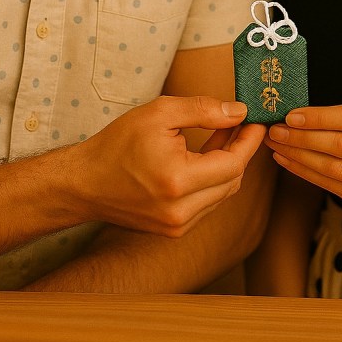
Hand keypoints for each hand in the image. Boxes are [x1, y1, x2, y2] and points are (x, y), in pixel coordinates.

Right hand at [72, 95, 265, 236]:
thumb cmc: (118, 143)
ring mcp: (177, 226)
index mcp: (178, 181)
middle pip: (232, 182)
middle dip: (240, 151)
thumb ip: (204, 110)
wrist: (84, 183)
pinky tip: (206, 157)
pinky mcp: (172, 230)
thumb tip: (238, 112)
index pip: (233, 165)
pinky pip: (206, 203)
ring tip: (224, 135)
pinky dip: (211, 180)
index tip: (257, 122)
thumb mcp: (160, 113)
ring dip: (227, 166)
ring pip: (221, 194)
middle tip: (242, 124)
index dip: (249, 142)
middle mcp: (180, 211)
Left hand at [265, 104, 341, 216]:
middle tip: (276, 130)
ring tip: (278, 144)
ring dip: (299, 156)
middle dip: (304, 137)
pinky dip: (305, 172)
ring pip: (334, 169)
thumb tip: (300, 114)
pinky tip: (289, 161)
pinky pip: (331, 186)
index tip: (292, 115)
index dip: (320, 117)